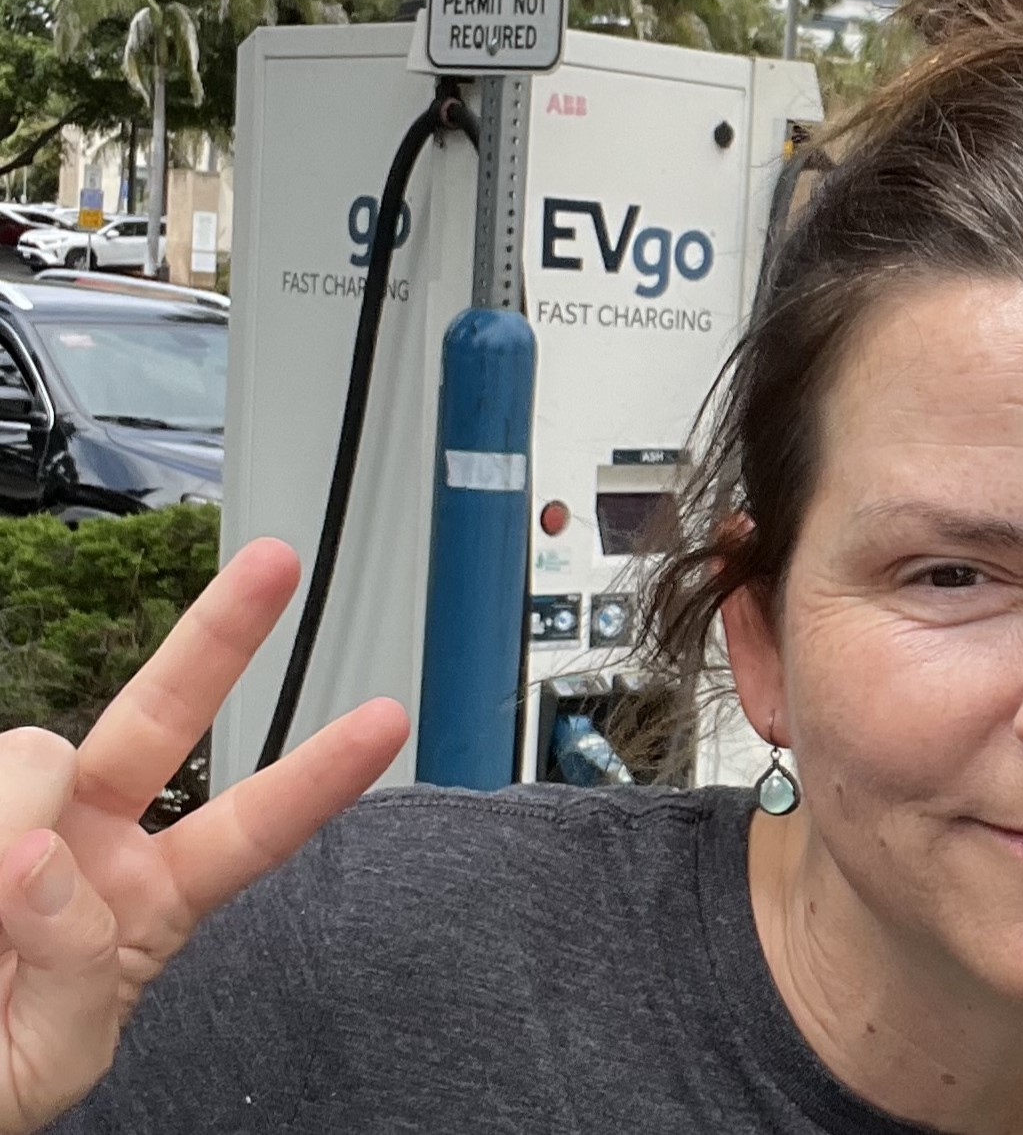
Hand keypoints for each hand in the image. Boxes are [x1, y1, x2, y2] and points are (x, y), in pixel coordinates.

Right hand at [0, 539, 406, 1131]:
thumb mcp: (51, 1055)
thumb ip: (78, 969)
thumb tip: (44, 858)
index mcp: (142, 906)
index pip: (250, 832)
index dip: (320, 778)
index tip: (389, 719)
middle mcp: (80, 842)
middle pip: (160, 719)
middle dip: (223, 636)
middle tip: (276, 562)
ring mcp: (9, 817)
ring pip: (31, 760)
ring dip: (5, 830)